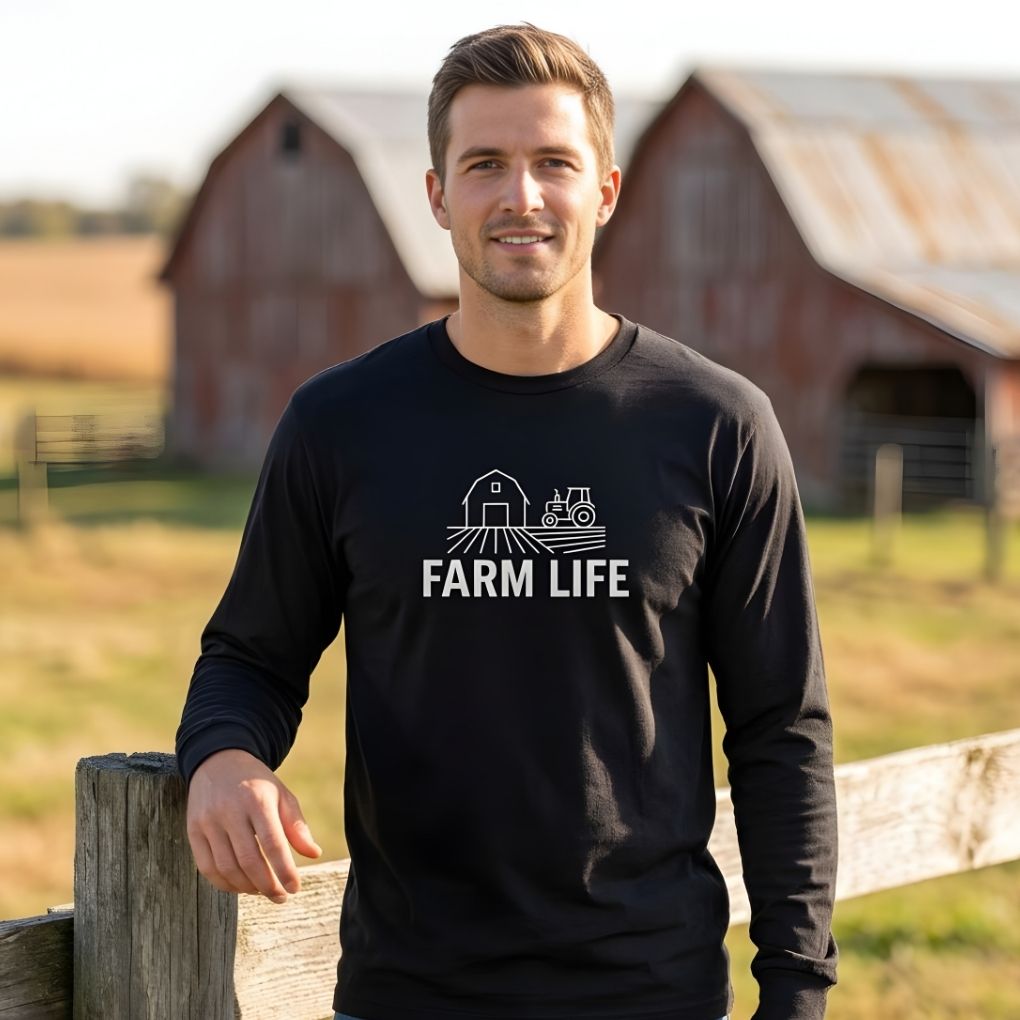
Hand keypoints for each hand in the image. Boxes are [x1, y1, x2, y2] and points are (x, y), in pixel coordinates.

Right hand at [185, 748, 321, 901]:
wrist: (219, 761)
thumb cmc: (257, 784)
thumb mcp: (282, 795)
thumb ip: (297, 825)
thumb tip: (314, 854)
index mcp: (257, 800)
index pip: (273, 844)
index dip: (285, 871)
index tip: (295, 888)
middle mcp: (230, 810)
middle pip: (249, 860)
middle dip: (267, 885)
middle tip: (281, 896)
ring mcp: (208, 821)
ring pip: (227, 867)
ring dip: (247, 887)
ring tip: (263, 890)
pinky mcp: (192, 830)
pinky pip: (206, 867)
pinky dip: (224, 883)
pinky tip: (240, 886)